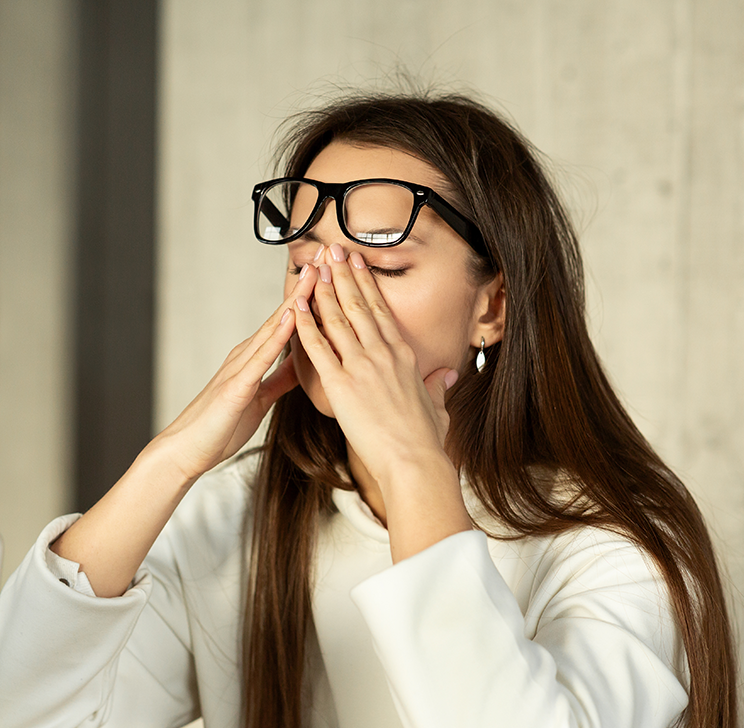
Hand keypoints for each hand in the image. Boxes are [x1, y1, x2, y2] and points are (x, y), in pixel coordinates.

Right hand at [154, 267, 318, 483]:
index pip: (290, 321)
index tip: (332, 273)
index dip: (312, 297)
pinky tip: (293, 319)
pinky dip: (279, 336)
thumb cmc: (221, 426)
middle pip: (284, 314)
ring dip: (296, 300)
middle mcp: (248, 354)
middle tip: (328, 257)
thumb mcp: (261, 397)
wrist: (188, 449)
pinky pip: (261, 357)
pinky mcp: (237, 385)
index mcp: (255, 358)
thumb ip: (279, 378)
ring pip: (274, 327)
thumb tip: (302, 362)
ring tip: (316, 275)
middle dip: (307, 286)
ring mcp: (241, 367)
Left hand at [291, 245, 456, 488]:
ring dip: (323, 290)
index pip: (380, 310)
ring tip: (314, 266)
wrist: (414, 461)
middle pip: (358, 304)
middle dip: (342, 274)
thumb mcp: (437, 406)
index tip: (356, 263)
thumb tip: (448, 375)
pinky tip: (295, 306)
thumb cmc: (425, 440)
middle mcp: (382, 354)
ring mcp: (361, 366)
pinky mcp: (341, 384)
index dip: (366, 283)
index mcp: (402, 355)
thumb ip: (438, 386)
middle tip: (331, 250)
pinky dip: (305, 325)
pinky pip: (318, 348)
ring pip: (338, 318)